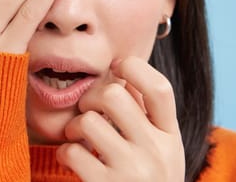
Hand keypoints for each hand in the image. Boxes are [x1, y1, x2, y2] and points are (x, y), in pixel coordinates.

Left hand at [56, 57, 184, 180]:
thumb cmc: (147, 180)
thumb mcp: (161, 149)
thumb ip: (147, 117)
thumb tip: (118, 74)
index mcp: (170, 136)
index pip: (160, 88)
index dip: (135, 67)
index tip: (117, 66)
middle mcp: (157, 151)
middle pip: (114, 95)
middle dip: (91, 97)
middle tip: (89, 110)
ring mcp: (133, 171)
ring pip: (88, 120)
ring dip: (74, 126)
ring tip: (79, 137)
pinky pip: (72, 152)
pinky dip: (65, 152)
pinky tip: (72, 159)